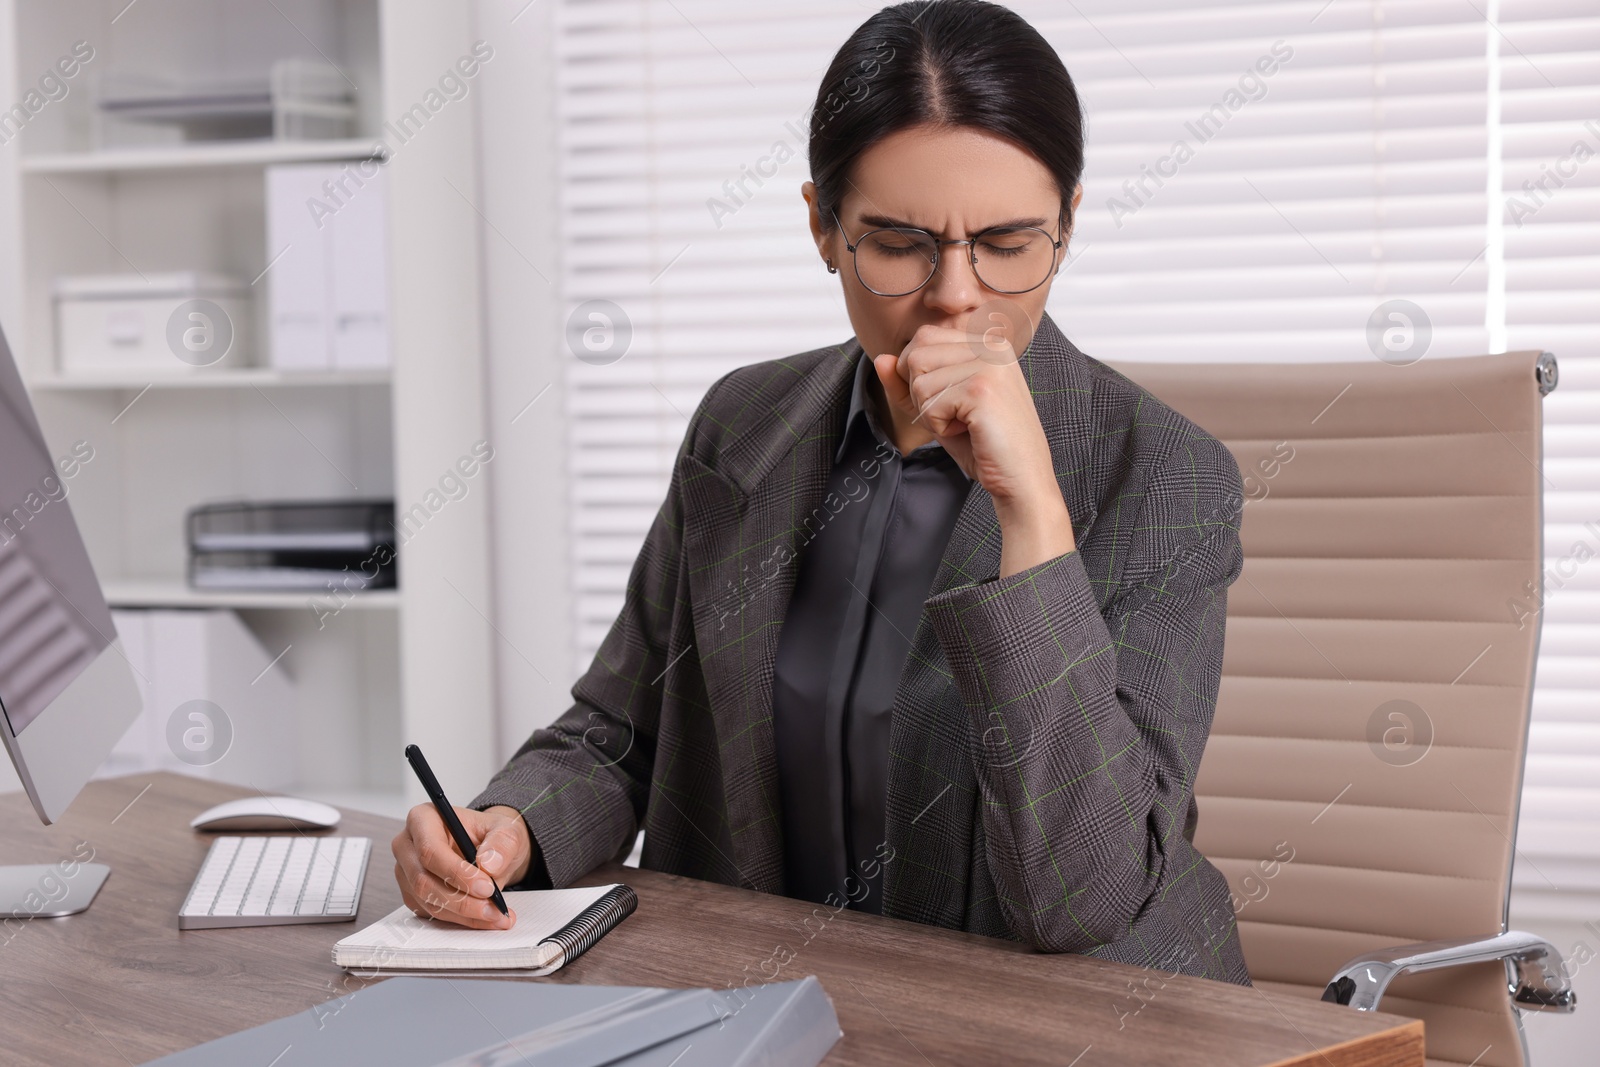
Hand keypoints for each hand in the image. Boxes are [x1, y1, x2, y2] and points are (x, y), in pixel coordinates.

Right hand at [391, 803, 530, 928]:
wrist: (491, 851)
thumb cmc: (490, 835)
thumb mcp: (506, 830)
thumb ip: (501, 843)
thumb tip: (489, 864)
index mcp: (423, 819)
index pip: (430, 850)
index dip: (456, 872)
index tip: (486, 886)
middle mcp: (408, 845)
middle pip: (424, 880)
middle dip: (462, 899)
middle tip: (493, 907)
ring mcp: (407, 872)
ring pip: (428, 901)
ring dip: (464, 913)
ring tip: (495, 914)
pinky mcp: (413, 894)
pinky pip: (431, 913)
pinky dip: (460, 919)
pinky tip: (483, 917)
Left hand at [874, 322, 1074, 574]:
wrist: (1020, 479)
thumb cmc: (983, 445)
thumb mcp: (938, 408)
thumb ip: (908, 383)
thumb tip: (881, 358)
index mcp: (986, 342)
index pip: (923, 339)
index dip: (920, 377)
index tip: (952, 403)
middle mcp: (990, 345)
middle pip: (916, 355)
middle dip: (921, 394)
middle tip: (955, 416)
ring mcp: (989, 364)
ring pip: (919, 382)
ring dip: (931, 414)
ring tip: (964, 424)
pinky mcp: (981, 388)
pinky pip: (929, 405)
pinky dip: (940, 427)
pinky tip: (969, 432)